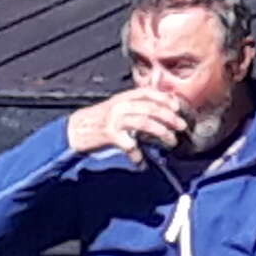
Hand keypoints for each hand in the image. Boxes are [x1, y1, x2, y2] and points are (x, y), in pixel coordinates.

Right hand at [64, 88, 189, 160]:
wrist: (75, 130)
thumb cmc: (98, 120)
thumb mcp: (116, 107)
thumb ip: (134, 106)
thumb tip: (157, 111)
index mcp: (123, 97)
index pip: (148, 92)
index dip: (164, 98)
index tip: (178, 106)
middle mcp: (120, 106)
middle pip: (150, 108)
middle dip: (169, 117)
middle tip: (181, 126)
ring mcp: (115, 120)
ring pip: (144, 122)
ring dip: (161, 133)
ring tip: (171, 142)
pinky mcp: (110, 135)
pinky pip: (130, 145)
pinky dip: (138, 155)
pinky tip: (141, 162)